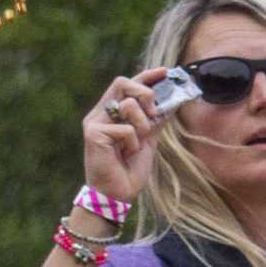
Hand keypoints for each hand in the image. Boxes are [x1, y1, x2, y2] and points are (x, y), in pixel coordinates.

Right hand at [80, 68, 173, 202]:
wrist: (116, 194)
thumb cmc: (128, 168)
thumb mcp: (148, 138)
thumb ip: (154, 119)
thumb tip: (172, 100)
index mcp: (110, 112)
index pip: (126, 85)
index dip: (146, 75)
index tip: (165, 71)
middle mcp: (99, 114)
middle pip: (122, 83)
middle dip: (145, 94)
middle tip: (154, 113)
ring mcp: (94, 123)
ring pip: (127, 105)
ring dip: (142, 124)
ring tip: (137, 143)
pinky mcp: (93, 135)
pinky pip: (126, 128)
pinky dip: (133, 142)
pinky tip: (125, 154)